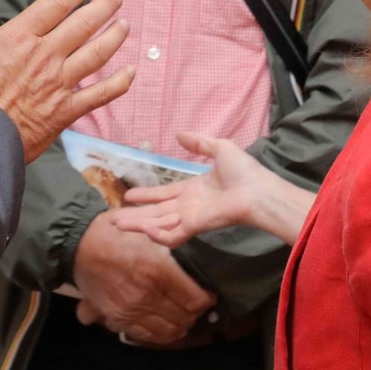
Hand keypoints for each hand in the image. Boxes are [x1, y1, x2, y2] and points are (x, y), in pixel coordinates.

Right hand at [0, 0, 132, 160]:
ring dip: (115, 37)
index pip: (54, 5)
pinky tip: (130, 73)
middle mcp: (45, 56)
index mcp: (18, 37)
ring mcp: (59, 83)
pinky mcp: (66, 111)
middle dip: (103, 7)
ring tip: (125, 26)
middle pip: (83, 24)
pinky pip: (101, 94)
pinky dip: (119, 83)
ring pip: (97, 53)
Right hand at [70, 212, 214, 345]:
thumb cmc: (116, 233)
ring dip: (180, 325)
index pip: (195, 299)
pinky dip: (160, 333)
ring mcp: (131, 310)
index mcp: (158, 271)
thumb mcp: (150, 234)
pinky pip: (147, 335)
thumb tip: (193, 271)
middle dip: (195, 313)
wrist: (78, 245)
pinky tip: (163, 324)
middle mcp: (147, 296)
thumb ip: (172, 253)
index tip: (208, 294)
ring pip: (169, 331)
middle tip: (195, 305)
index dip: (206, 299)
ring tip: (182, 317)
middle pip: (185, 317)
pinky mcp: (117, 319)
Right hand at [116, 133, 312, 247]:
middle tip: (113, 216)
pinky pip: (170, 235)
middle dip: (135, 215)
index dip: (147, 195)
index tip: (129, 194)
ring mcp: (190, 218)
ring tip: (117, 223)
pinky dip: (156, 234)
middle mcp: (189, 206)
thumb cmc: (243, 171)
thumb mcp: (219, 147)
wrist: (257, 190)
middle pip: (156, 212)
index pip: (165, 195)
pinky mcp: (193, 227)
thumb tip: (178, 134)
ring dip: (138, 224)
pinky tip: (142, 228)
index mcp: (194, 190)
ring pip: (158, 224)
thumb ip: (199, 143)